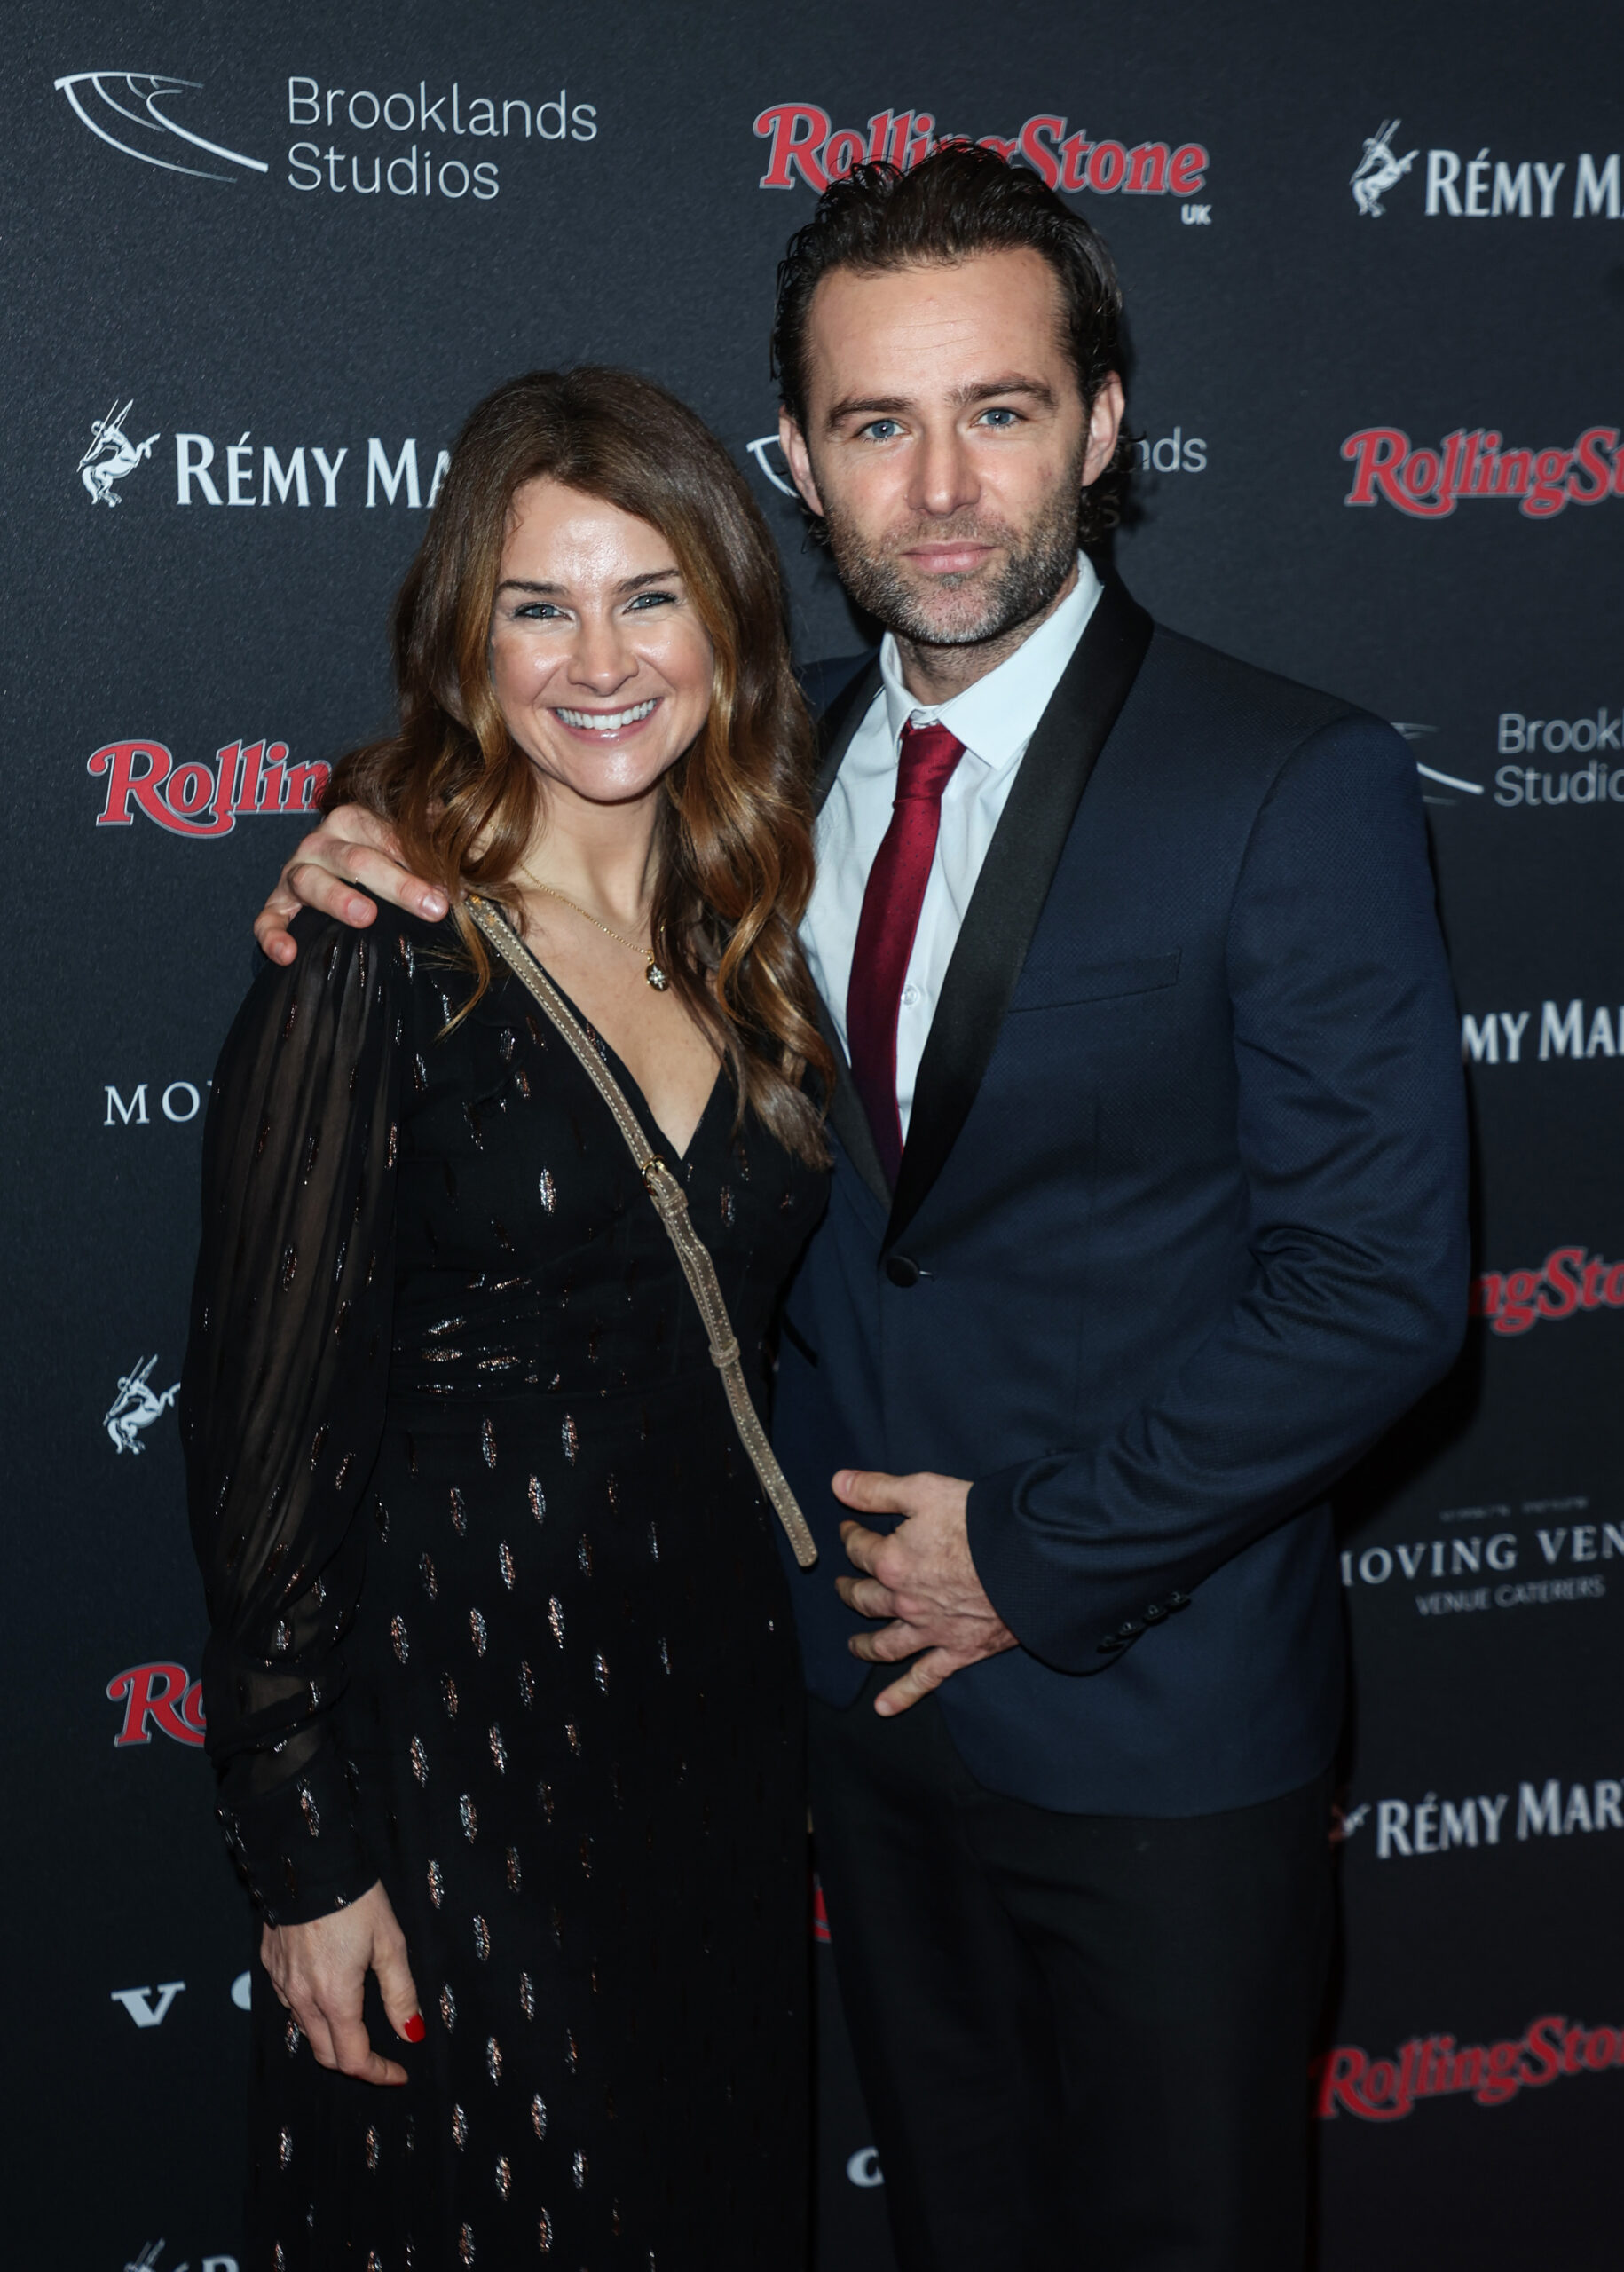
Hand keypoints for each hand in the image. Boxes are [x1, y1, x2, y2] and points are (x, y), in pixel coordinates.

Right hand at [253, 802, 448, 966]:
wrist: (335, 876)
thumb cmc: (382, 864)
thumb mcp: (408, 846)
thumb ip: (431, 838)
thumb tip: (463, 830)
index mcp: (355, 820)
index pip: (388, 835)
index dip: (421, 860)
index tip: (454, 888)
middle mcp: (322, 842)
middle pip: (356, 859)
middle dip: (397, 884)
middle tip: (433, 906)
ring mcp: (296, 873)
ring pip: (311, 881)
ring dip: (338, 899)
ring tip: (366, 917)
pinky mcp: (276, 904)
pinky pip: (267, 919)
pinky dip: (273, 935)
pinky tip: (288, 954)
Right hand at [259, 1878, 423, 2084]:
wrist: (307, 1862)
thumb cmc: (355, 1899)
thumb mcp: (390, 1943)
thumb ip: (401, 1993)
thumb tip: (412, 2033)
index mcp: (334, 1998)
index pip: (353, 2059)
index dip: (378, 2073)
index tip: (398, 2073)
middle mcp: (301, 1998)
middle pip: (326, 2054)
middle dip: (355, 2062)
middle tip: (381, 2055)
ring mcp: (280, 1983)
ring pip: (306, 2029)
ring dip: (332, 2036)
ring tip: (357, 2022)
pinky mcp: (270, 1966)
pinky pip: (290, 2002)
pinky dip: (311, 2010)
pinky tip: (327, 1990)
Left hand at [834, 1469, 1016, 1716]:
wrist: (1031, 1560)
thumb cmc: (980, 1521)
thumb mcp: (924, 1491)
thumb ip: (877, 1489)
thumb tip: (836, 1482)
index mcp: (892, 1561)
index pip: (858, 1548)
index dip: (849, 1536)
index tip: (848, 1529)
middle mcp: (904, 1601)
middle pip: (865, 1598)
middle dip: (850, 1590)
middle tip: (844, 1586)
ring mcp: (930, 1631)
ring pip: (885, 1643)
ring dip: (865, 1646)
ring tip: (853, 1646)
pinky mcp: (957, 1651)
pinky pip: (924, 1678)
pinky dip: (902, 1695)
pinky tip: (882, 1708)